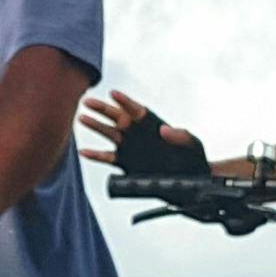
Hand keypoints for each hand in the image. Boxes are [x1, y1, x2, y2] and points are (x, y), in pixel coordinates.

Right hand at [77, 90, 207, 173]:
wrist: (191, 182)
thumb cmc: (194, 159)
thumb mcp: (193, 144)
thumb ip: (181, 135)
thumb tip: (165, 129)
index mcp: (152, 123)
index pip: (135, 109)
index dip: (125, 101)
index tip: (114, 94)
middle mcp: (138, 133)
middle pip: (116, 117)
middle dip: (102, 108)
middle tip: (87, 101)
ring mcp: (130, 148)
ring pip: (108, 134)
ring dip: (95, 126)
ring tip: (81, 119)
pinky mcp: (125, 164)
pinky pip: (107, 157)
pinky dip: (95, 155)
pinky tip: (84, 151)